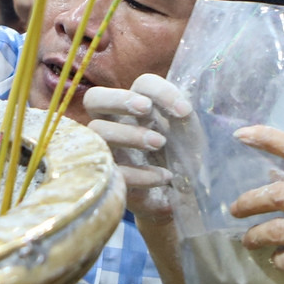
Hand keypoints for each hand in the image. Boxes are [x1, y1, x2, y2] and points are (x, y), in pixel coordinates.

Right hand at [81, 74, 192, 222]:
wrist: (183, 198)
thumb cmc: (182, 158)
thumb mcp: (188, 136)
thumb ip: (183, 117)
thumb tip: (182, 108)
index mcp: (139, 107)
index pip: (142, 84)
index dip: (161, 91)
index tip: (184, 110)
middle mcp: (116, 123)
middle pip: (95, 98)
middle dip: (120, 100)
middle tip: (146, 110)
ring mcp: (108, 150)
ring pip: (97, 131)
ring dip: (130, 134)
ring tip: (160, 144)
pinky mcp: (111, 178)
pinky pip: (113, 170)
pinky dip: (140, 173)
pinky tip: (164, 177)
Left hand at [229, 124, 283, 283]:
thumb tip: (277, 173)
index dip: (269, 139)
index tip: (241, 135)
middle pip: (281, 194)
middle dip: (250, 201)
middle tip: (235, 208)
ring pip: (280, 231)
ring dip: (256, 235)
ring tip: (249, 238)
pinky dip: (280, 259)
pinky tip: (279, 258)